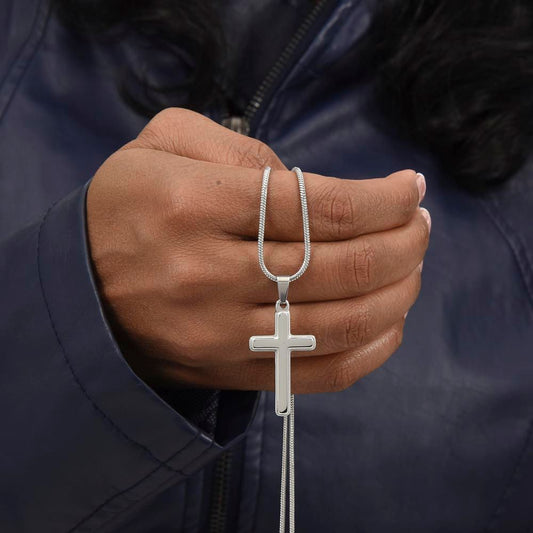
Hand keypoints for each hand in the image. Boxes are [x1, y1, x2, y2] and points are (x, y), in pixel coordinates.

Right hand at [87, 108, 429, 393]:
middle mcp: (211, 275)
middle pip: (342, 267)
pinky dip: (372, 349)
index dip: (382, 201)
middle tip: (420, 224)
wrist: (80, 290)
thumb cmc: (126, 207)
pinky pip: (319, 373)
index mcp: (195, 205)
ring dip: (398, 292)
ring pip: (341, 324)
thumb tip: (310, 185)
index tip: (410, 190)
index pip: (319, 207)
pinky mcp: (230, 372)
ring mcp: (222, 335)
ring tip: (413, 265)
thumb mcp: (163, 144)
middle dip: (404, 243)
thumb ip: (239, 147)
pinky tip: (390, 320)